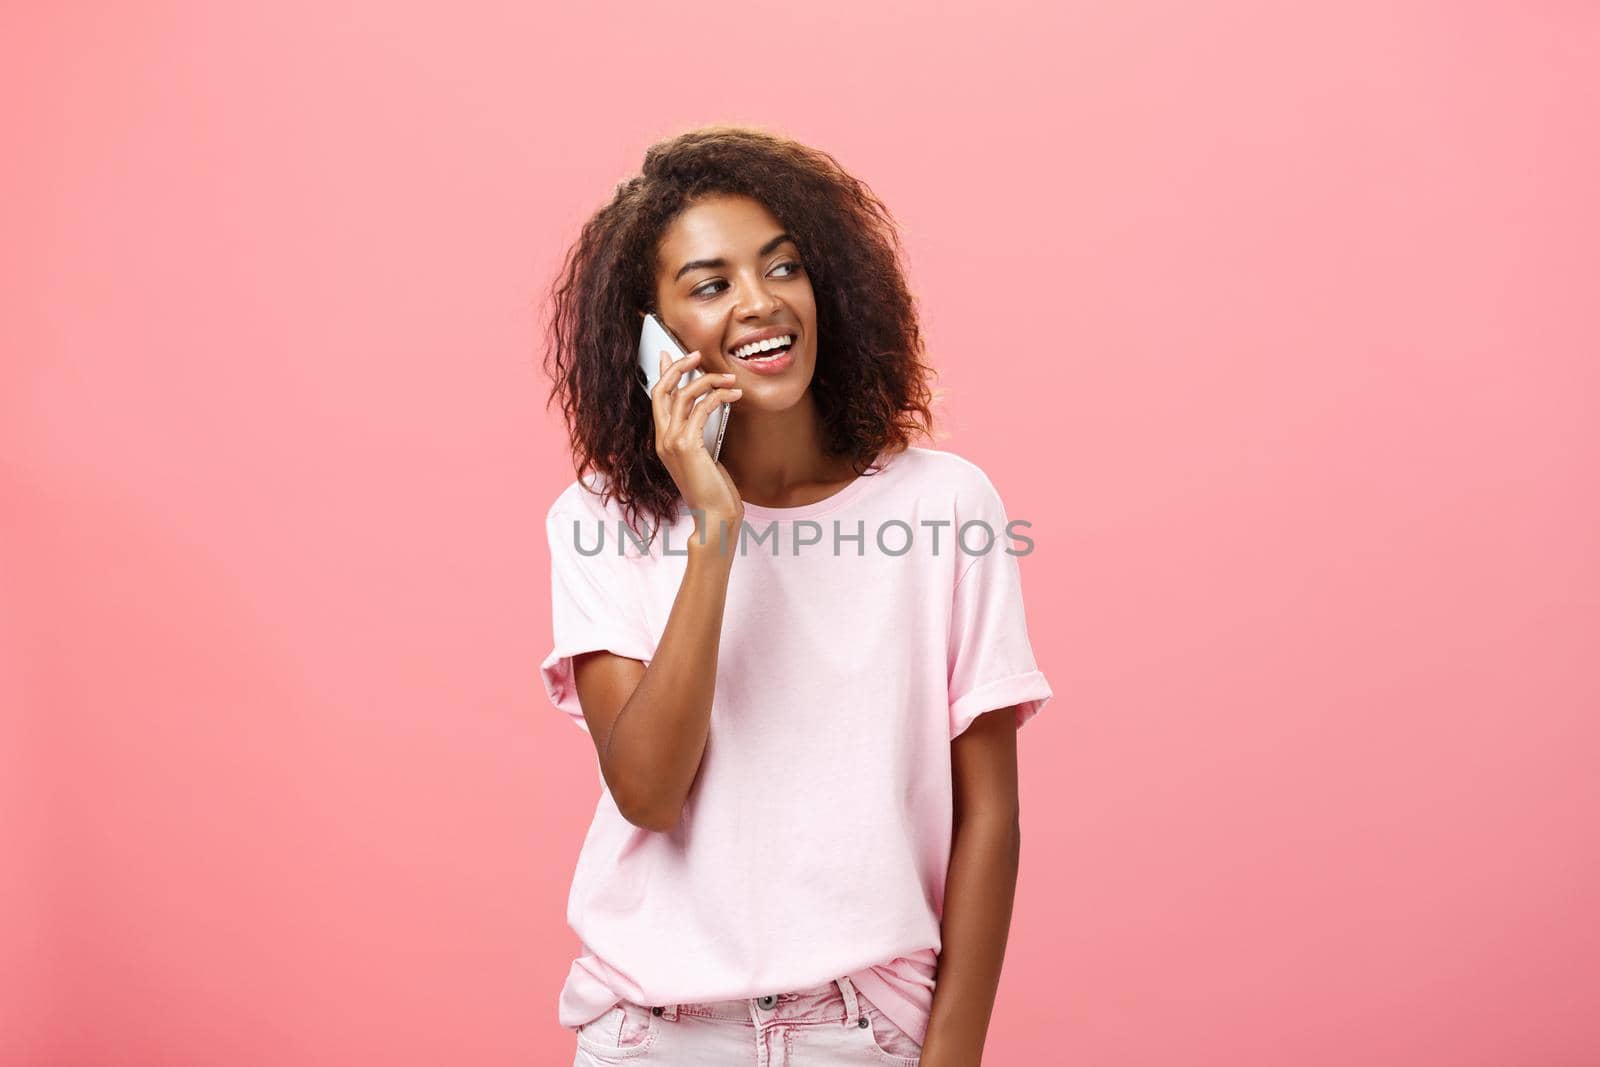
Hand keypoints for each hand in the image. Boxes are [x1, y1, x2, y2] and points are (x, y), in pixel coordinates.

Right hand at [650, 348, 743, 549]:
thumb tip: (706, 412)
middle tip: (698, 354)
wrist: (714, 515)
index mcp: (663, 441)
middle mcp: (662, 439)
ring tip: (730, 379)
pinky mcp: (688, 446)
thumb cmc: (713, 490)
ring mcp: (672, 442)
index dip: (663, 374)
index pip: (657, 399)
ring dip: (709, 381)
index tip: (671, 355)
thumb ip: (697, 435)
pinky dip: (719, 396)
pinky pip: (702, 408)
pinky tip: (735, 395)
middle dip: (679, 367)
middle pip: (662, 390)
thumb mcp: (702, 457)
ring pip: (685, 395)